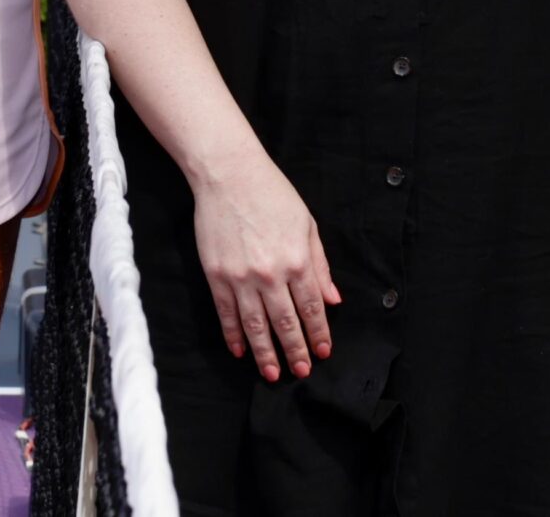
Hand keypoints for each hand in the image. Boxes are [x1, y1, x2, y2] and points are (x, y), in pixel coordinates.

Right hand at [192, 154, 339, 380]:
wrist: (229, 175)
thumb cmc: (272, 195)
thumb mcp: (307, 225)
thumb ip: (320, 265)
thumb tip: (332, 299)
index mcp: (297, 260)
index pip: (311, 308)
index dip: (318, 333)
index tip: (323, 352)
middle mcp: (270, 274)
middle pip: (285, 323)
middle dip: (295, 351)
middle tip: (301, 372)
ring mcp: (241, 277)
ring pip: (255, 326)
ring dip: (265, 353)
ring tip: (272, 374)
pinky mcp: (217, 276)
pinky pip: (226, 314)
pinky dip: (233, 335)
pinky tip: (240, 351)